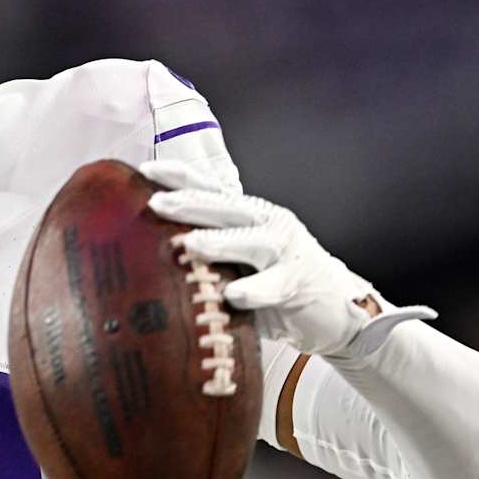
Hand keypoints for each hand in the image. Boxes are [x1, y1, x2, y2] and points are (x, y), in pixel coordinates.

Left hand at [141, 159, 435, 359]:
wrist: (334, 308)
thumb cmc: (275, 284)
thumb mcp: (237, 263)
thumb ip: (205, 255)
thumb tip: (148, 254)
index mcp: (245, 215)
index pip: (209, 188)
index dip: (179, 177)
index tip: (145, 170)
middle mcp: (265, 223)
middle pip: (224, 206)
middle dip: (189, 203)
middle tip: (156, 203)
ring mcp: (284, 249)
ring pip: (250, 240)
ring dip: (219, 242)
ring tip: (190, 245)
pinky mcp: (297, 281)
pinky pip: (274, 285)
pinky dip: (255, 290)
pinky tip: (235, 295)